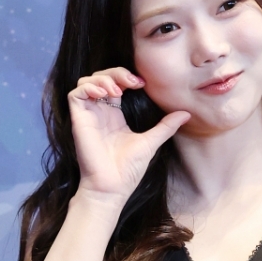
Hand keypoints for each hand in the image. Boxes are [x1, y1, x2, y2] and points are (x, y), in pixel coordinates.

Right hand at [68, 67, 189, 204]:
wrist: (113, 187)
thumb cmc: (128, 170)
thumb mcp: (151, 141)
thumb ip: (166, 126)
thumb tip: (186, 113)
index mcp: (114, 114)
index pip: (115, 83)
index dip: (126, 76)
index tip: (142, 84)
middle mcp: (100, 111)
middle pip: (101, 77)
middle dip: (116, 72)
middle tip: (133, 83)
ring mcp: (89, 115)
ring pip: (87, 81)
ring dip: (102, 78)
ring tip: (117, 91)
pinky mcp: (78, 120)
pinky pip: (75, 94)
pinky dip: (89, 87)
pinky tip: (105, 94)